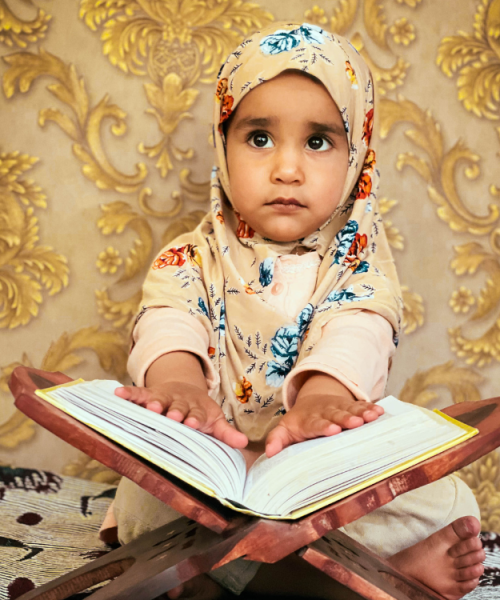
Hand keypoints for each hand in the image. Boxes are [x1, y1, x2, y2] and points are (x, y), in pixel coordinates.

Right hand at [115, 382, 247, 448]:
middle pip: (178, 407)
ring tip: (151, 407)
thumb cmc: (200, 412)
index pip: (197, 415)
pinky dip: (129, 393)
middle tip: (173, 416)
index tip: (195, 423)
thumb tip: (244, 444)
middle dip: (176, 411)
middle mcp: (180, 402)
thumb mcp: (214, 420)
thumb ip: (226, 433)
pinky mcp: (150, 394)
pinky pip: (139, 393)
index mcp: (197, 410)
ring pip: (159, 400)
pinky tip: (118, 393)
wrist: (186, 389)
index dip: (196, 418)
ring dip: (155, 403)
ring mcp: (165, 397)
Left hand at [265, 373, 383, 457]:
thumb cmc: (299, 422)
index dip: (323, 426)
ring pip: (350, 409)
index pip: (315, 424)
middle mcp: (325, 412)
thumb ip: (276, 439)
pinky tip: (380, 411)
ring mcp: (339, 407)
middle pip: (335, 415)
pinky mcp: (350, 406)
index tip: (332, 430)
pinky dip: (370, 408)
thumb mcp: (285, 429)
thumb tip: (269, 453)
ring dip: (361, 413)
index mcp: (308, 420)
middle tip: (355, 423)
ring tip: (372, 417)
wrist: (312, 400)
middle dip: (345, 419)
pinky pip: (361, 406)